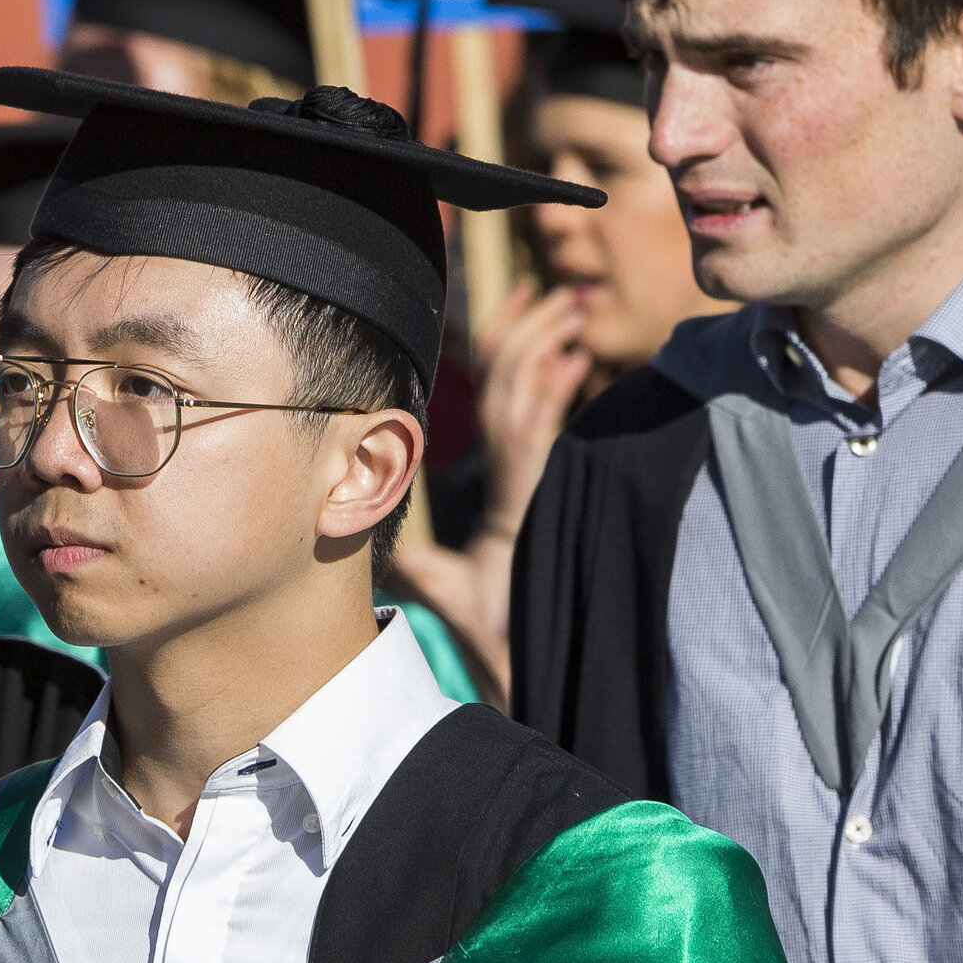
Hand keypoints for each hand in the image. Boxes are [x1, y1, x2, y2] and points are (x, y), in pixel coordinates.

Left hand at [381, 283, 596, 697]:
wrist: (514, 673)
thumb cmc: (490, 635)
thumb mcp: (451, 590)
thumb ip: (428, 566)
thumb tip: (393, 550)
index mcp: (505, 489)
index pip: (507, 406)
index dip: (512, 356)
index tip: (521, 308)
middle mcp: (520, 481)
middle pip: (520, 388)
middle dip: (534, 334)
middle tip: (553, 290)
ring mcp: (532, 489)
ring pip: (531, 402)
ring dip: (545, 350)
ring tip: (565, 306)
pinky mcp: (537, 503)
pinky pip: (540, 437)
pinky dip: (553, 394)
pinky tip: (570, 357)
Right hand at [469, 282, 595, 526]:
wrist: (509, 530)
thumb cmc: (524, 477)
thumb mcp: (524, 424)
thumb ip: (538, 388)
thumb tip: (560, 353)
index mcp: (487, 403)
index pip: (488, 347)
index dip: (507, 312)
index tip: (529, 283)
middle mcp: (491, 411)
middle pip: (506, 348)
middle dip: (538, 313)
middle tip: (573, 292)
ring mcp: (507, 428)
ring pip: (521, 367)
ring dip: (550, 334)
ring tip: (580, 314)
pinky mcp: (528, 447)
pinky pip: (542, 404)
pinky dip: (560, 378)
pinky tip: (580, 359)